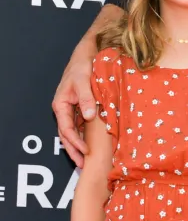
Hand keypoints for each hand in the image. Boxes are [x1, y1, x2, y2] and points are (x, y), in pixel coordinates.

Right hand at [54, 47, 98, 167]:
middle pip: (67, 135)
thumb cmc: (83, 66)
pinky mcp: (81, 107)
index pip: (66, 129)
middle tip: (84, 165)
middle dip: (74, 151)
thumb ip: (86, 98)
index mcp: (61, 105)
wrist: (87, 54)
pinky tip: (94, 144)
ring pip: (73, 132)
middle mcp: (64, 109)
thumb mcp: (84, 80)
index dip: (75, 142)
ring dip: (79, 145)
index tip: (85, 151)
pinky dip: (86, 135)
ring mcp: (72, 109)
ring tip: (88, 160)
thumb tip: (90, 117)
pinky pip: (81, 125)